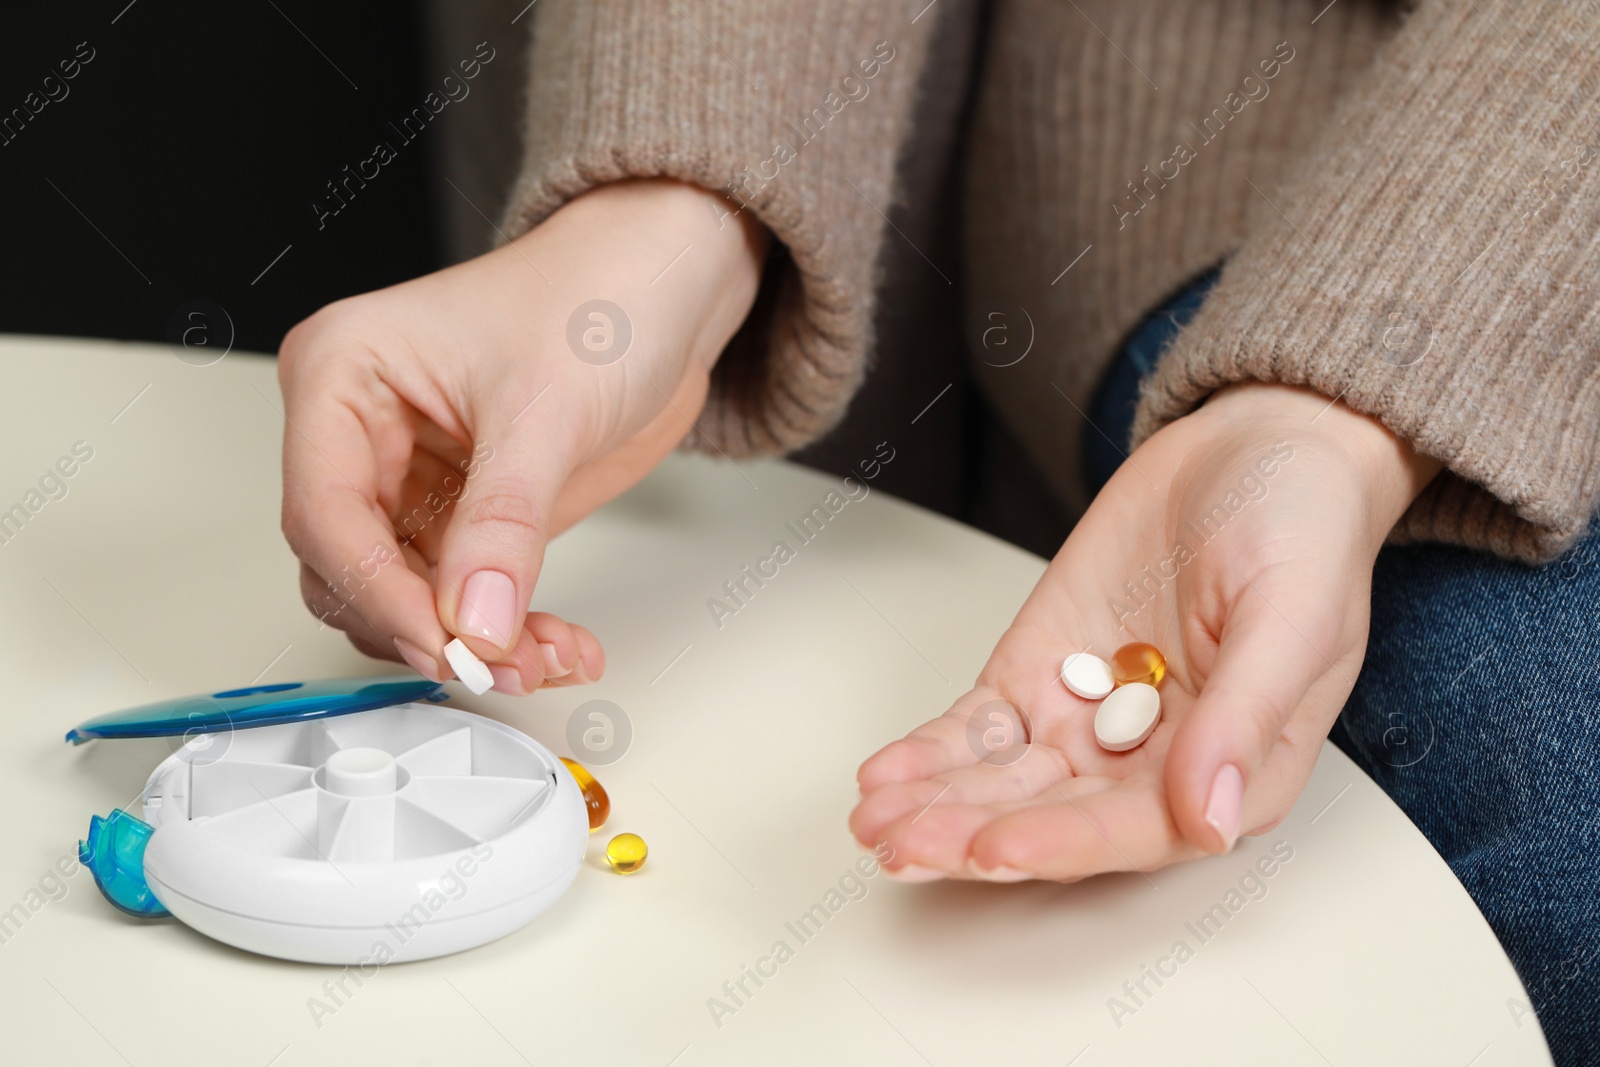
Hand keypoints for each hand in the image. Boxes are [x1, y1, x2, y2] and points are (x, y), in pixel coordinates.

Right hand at [279, 179, 767, 691]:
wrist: (666, 284)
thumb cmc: (598, 292)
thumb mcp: (548, 411)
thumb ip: (504, 525)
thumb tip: (475, 620)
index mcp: (342, 373)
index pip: (325, 511)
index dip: (381, 592)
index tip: (449, 645)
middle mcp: (359, 430)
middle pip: (349, 568)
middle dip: (428, 627)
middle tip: (504, 662)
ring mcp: (408, 477)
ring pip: (402, 597)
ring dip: (469, 641)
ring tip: (544, 656)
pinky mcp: (459, 512)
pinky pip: (456, 597)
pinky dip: (502, 630)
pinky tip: (556, 643)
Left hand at [850, 382, 1439, 879]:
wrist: (1258, 446)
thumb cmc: (1301, 528)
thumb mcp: (1292, 612)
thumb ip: (1246, 716)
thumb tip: (1212, 818)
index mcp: (1233, 769)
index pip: (1139, 830)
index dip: (1065, 843)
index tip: (998, 846)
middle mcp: (1154, 763)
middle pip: (1054, 816)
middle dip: (974, 834)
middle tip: (903, 845)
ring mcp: (1089, 720)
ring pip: (1003, 782)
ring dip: (938, 805)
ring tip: (874, 820)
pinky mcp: (1040, 674)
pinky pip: (978, 728)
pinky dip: (931, 751)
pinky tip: (885, 773)